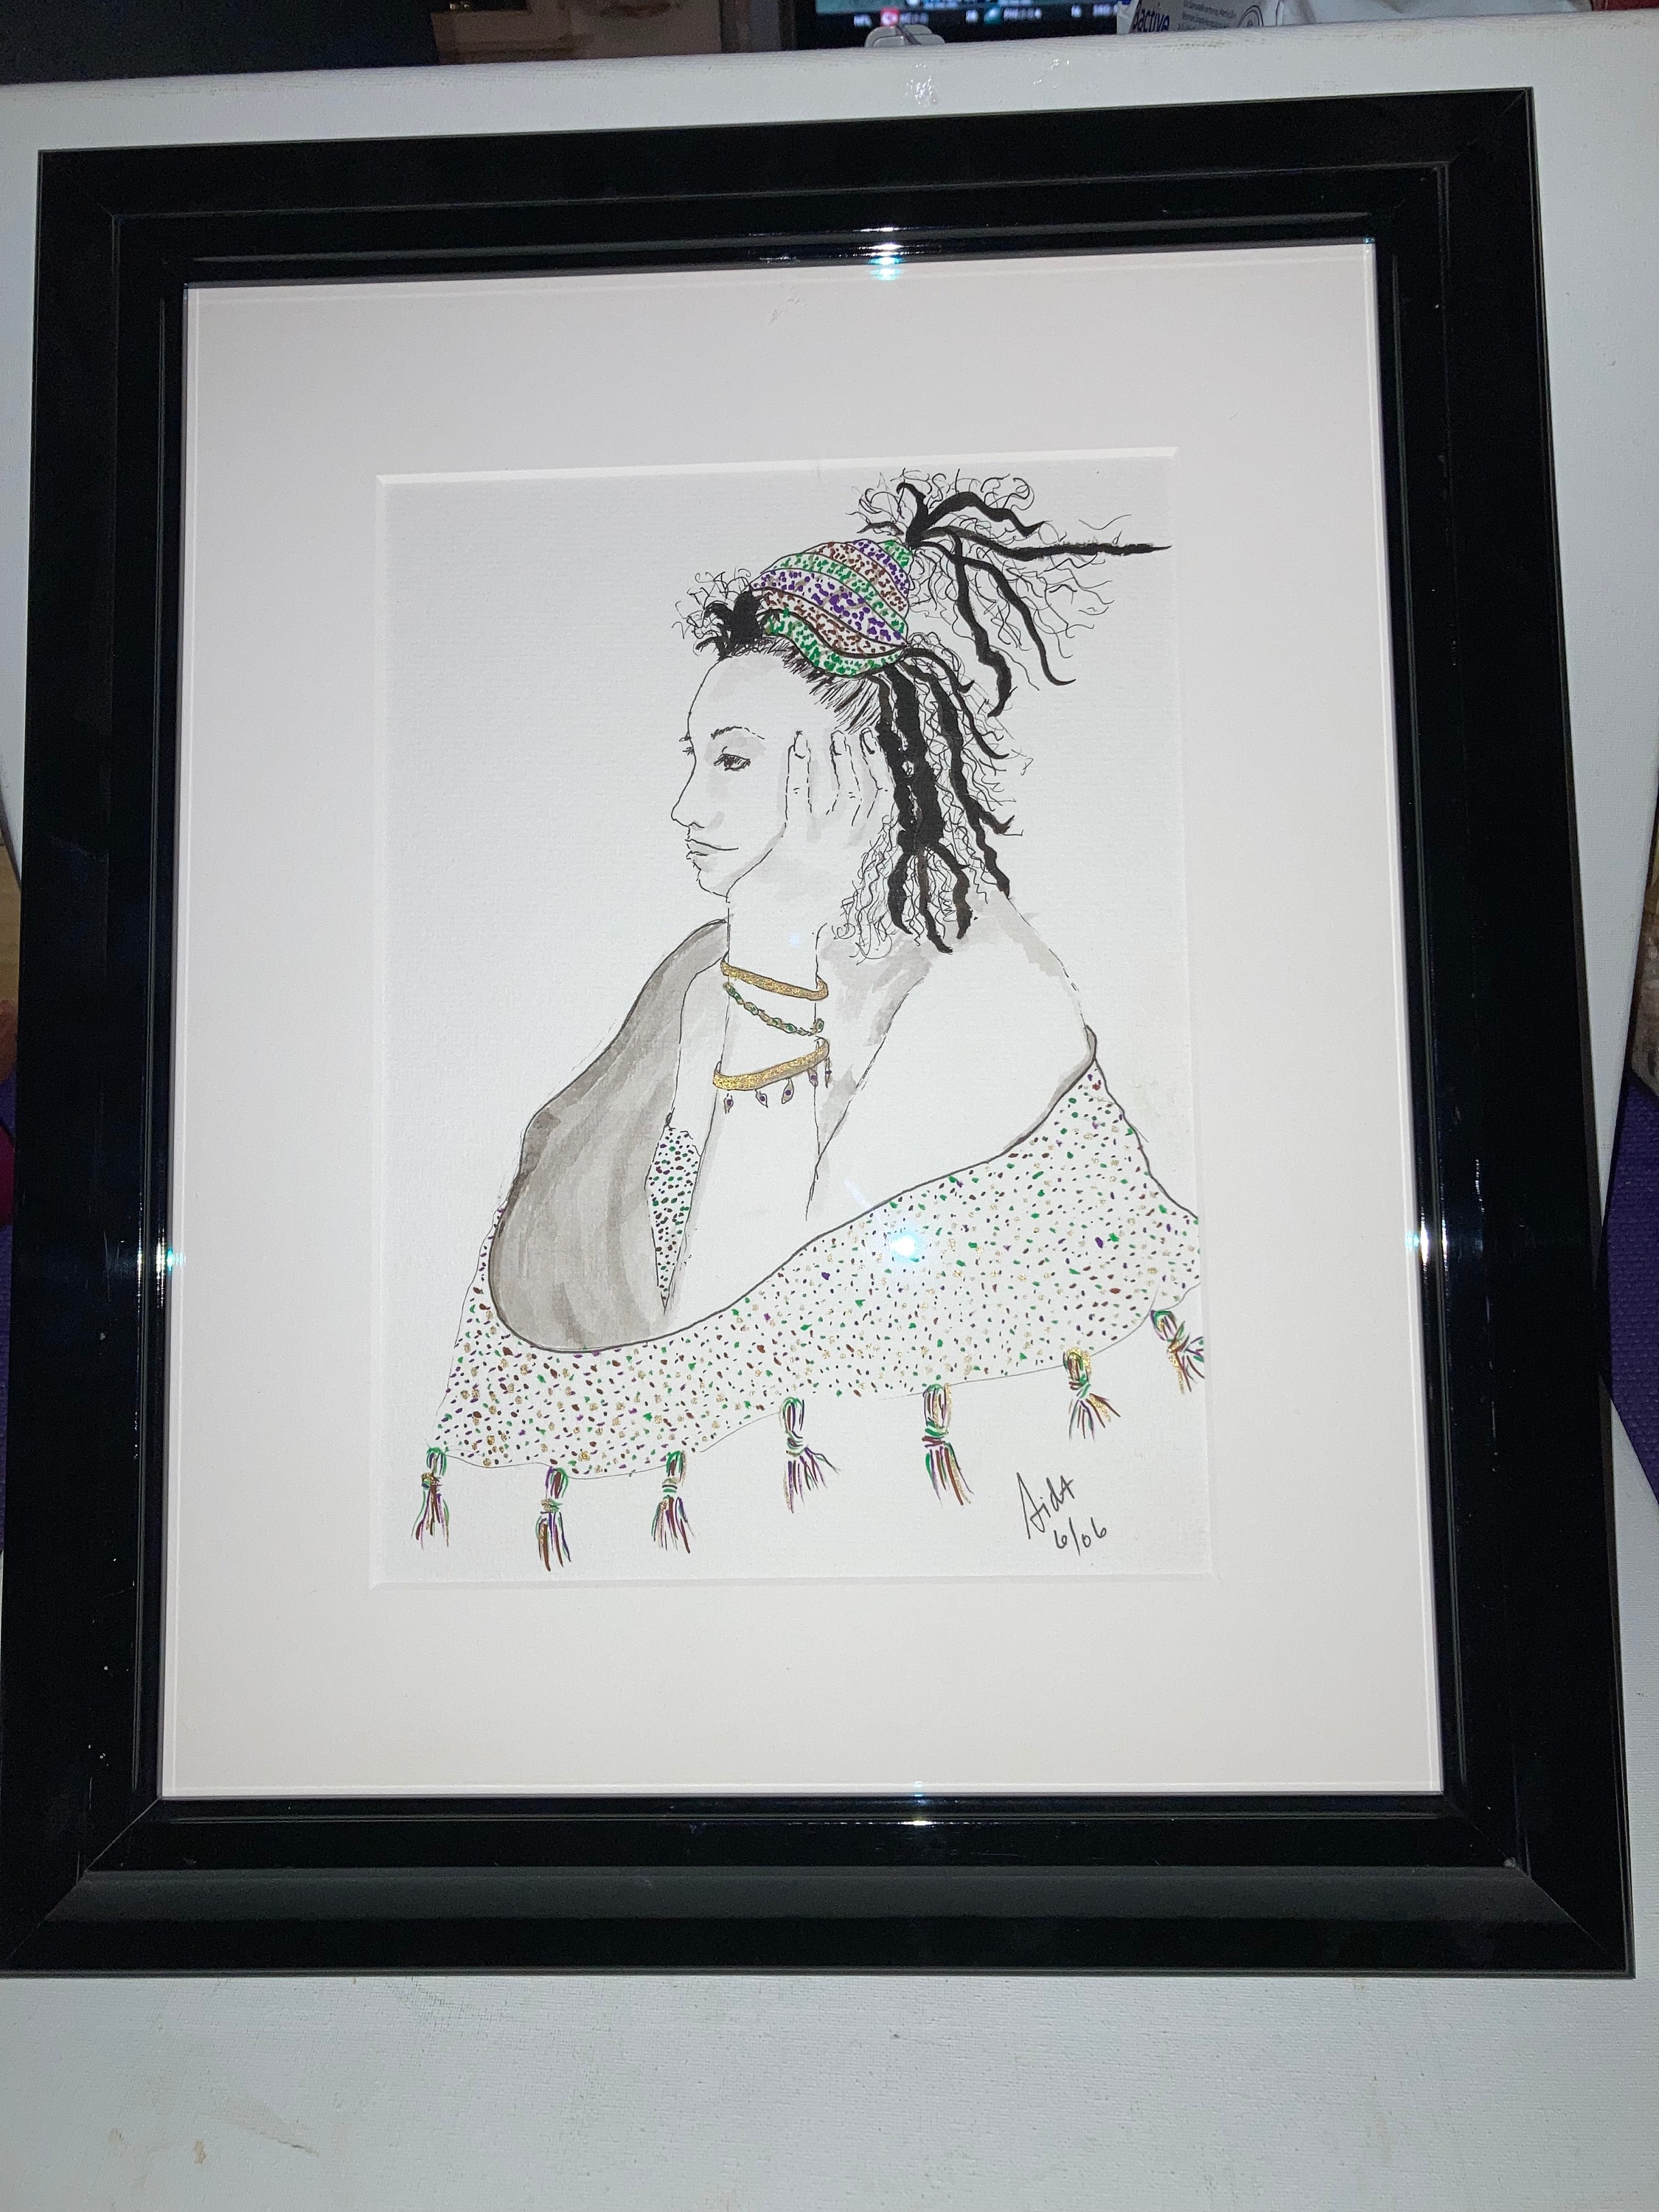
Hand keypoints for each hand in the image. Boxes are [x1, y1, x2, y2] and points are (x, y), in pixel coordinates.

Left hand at [726, 727, 884, 968]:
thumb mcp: (818, 891)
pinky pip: (801, 798)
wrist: (770, 941)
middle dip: (864, 763)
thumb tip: (829, 858)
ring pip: (843, 795)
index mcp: (854, 862)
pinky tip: (798, 746)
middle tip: (854, 736)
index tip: (880, 757)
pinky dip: (801, 768)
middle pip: (867, 798)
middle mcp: (845, 854)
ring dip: (839, 761)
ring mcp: (822, 850)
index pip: (882, 813)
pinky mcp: (794, 846)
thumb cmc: (787, 917)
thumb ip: (828, 869)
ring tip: (833, 735)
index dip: (884, 781)